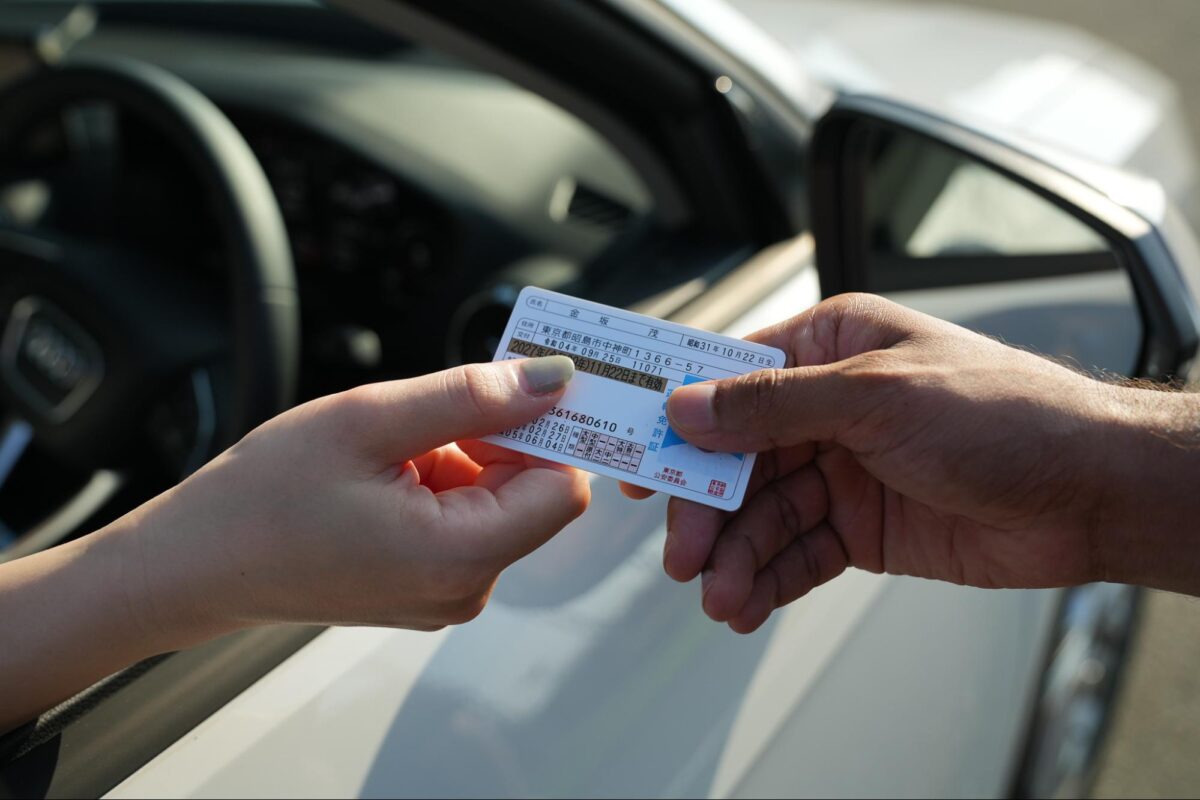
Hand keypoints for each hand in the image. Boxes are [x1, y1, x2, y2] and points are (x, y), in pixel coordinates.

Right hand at [135, 355, 589, 634]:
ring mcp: (447, 593)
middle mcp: (466, 589)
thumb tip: (553, 378)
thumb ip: (471, 396)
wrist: (196, 564)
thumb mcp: (369, 420)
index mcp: (461, 557)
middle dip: (498, 438)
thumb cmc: (265, 496)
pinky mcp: (428, 585)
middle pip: (533, 492)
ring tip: (391, 449)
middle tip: (434, 406)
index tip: (517, 384)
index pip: (564, 487)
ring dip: (464, 456)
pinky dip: (443, 480)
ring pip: (498, 499)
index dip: (549, 430)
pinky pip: (465, 518)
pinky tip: (386, 472)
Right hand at [633, 294, 1198, 632]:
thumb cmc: (1002, 413)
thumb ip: (773, 406)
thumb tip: (687, 408)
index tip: (636, 461)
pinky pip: (798, 552)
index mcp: (830, 347)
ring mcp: (842, 468)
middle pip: (736, 459)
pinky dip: (770, 579)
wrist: (1089, 493)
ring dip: (737, 556)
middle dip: (708, 510)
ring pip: (762, 514)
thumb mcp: (875, 396)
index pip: (730, 379)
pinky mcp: (861, 527)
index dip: (678, 421)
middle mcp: (828, 406)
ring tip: (721, 596)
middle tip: (684, 555)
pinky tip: (748, 606)